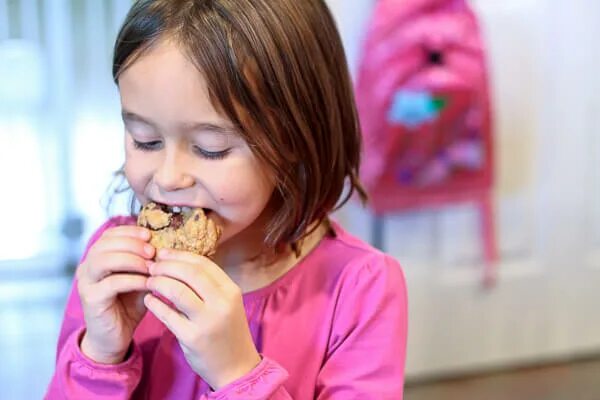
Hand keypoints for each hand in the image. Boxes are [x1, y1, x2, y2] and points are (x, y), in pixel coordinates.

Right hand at [77, 226, 153, 363]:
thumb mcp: (139, 278)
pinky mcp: (91, 299)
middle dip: (132, 244)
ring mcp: (86, 283)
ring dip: (131, 259)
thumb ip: (144, 262)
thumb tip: (163, 245)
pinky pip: (112, 283)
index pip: (109, 234)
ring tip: (151, 266)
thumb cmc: (128, 305)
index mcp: (97, 257)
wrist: (114, 337)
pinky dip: (133, 280)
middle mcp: (87, 267)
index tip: (149, 235)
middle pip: (105, 244)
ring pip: (104, 260)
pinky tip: (148, 283)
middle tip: (153, 251)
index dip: (129, 231)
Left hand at [144, 249, 260, 389]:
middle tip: (152, 265)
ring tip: (149, 281)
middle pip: (189, 273)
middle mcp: (222, 303)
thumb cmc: (227, 330)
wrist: (236, 367)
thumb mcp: (227, 303)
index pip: (203, 263)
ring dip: (158, 282)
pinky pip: (167, 315)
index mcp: (231, 290)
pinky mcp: (192, 338)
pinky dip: (154, 304)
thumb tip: (179, 262)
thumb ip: (209, 285)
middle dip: (166, 265)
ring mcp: (207, 321)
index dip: (180, 255)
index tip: (163, 252)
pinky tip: (148, 300)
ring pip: (177, 291)